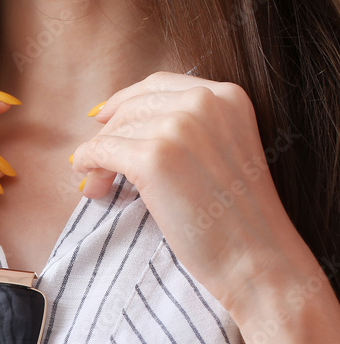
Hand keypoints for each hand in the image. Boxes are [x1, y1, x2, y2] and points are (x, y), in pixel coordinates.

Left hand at [71, 71, 313, 320]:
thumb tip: (120, 121)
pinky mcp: (153, 157)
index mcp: (227, 96)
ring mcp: (178, 127)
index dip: (124, 102)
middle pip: (131, 107)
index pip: (157, 85)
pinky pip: (99, 152)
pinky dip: (88, 167)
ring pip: (113, 131)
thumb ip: (189, 128)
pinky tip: (92, 186)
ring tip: (98, 188)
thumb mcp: (224, 151)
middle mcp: (204, 102)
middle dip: (109, 136)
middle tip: (97, 168)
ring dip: (97, 159)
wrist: (255, 257)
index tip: (103, 120)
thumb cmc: (235, 218)